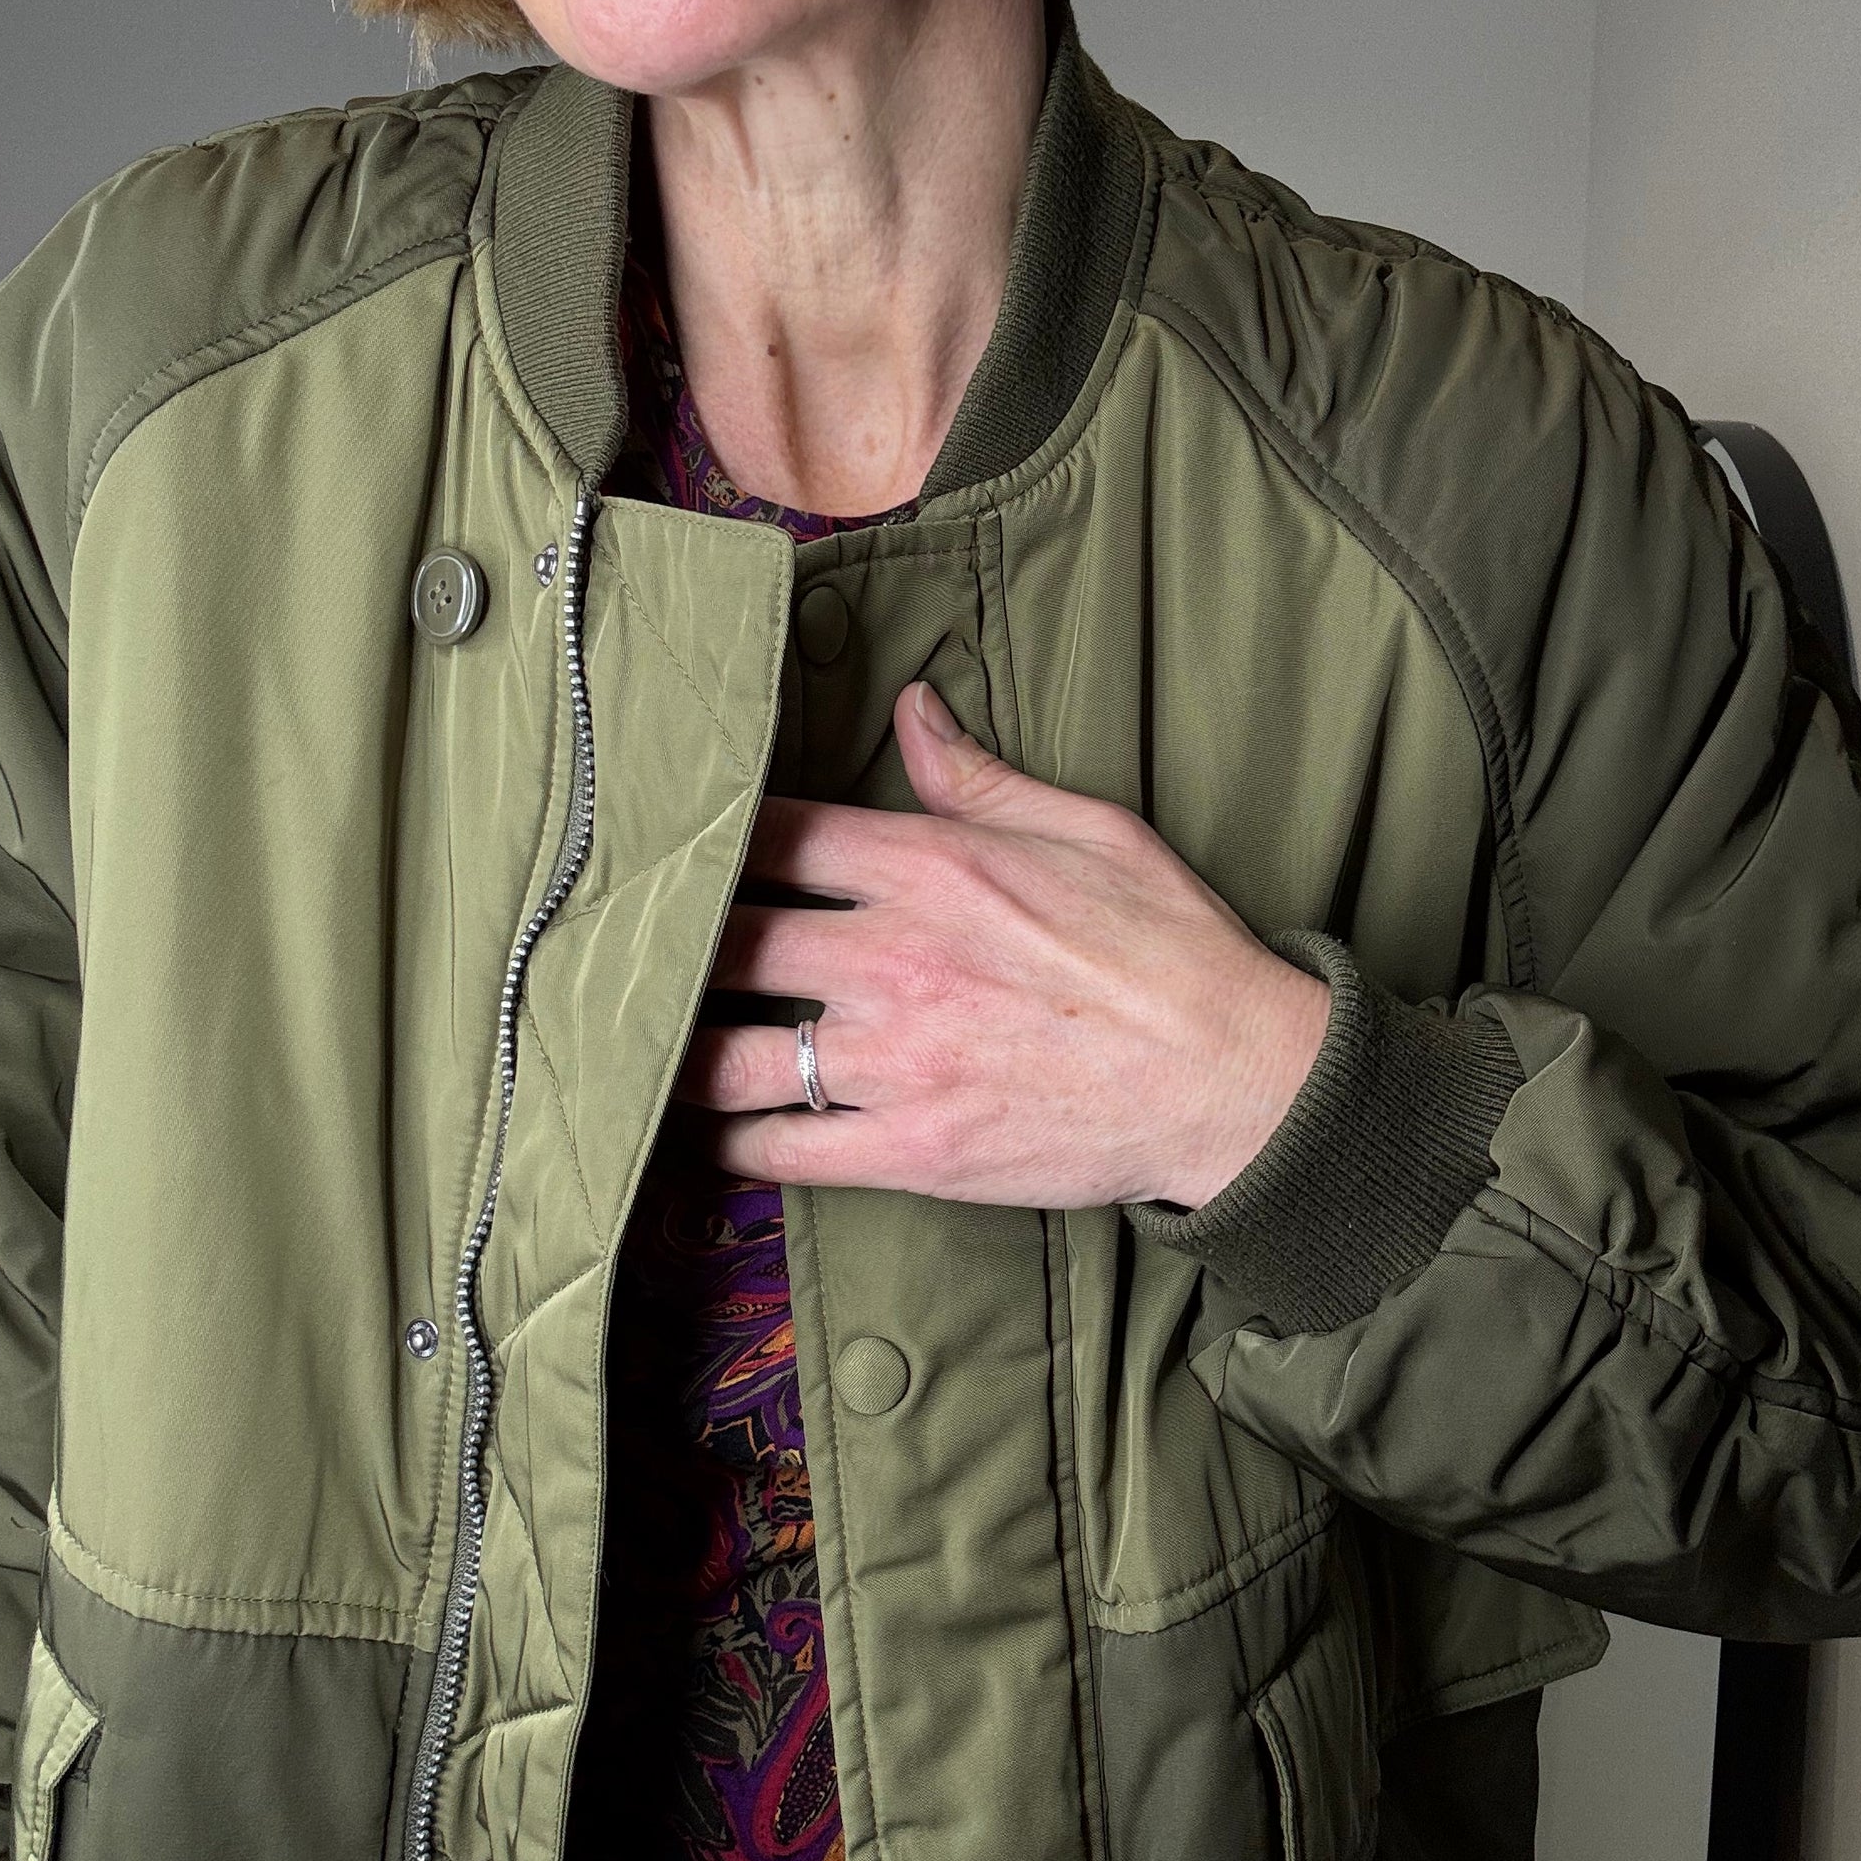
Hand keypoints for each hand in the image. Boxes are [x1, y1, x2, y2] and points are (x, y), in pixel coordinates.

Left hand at [672, 684, 1330, 1209]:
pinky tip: (703, 1132)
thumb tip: (911, 709)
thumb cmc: (1170, 949)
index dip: (710, 839)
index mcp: (930, 868)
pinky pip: (778, 1149)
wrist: (1233, 1079)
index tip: (674, 846)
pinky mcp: (911, 1150)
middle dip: (672, 947)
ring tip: (643, 1046)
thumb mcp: (1086, 829)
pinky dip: (727, 1143)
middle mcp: (893, 960)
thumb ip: (977, 777)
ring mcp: (895, 1061)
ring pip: (728, 1057)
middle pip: (726, 943)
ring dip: (675, 1052)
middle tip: (627, 951)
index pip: (772, 836)